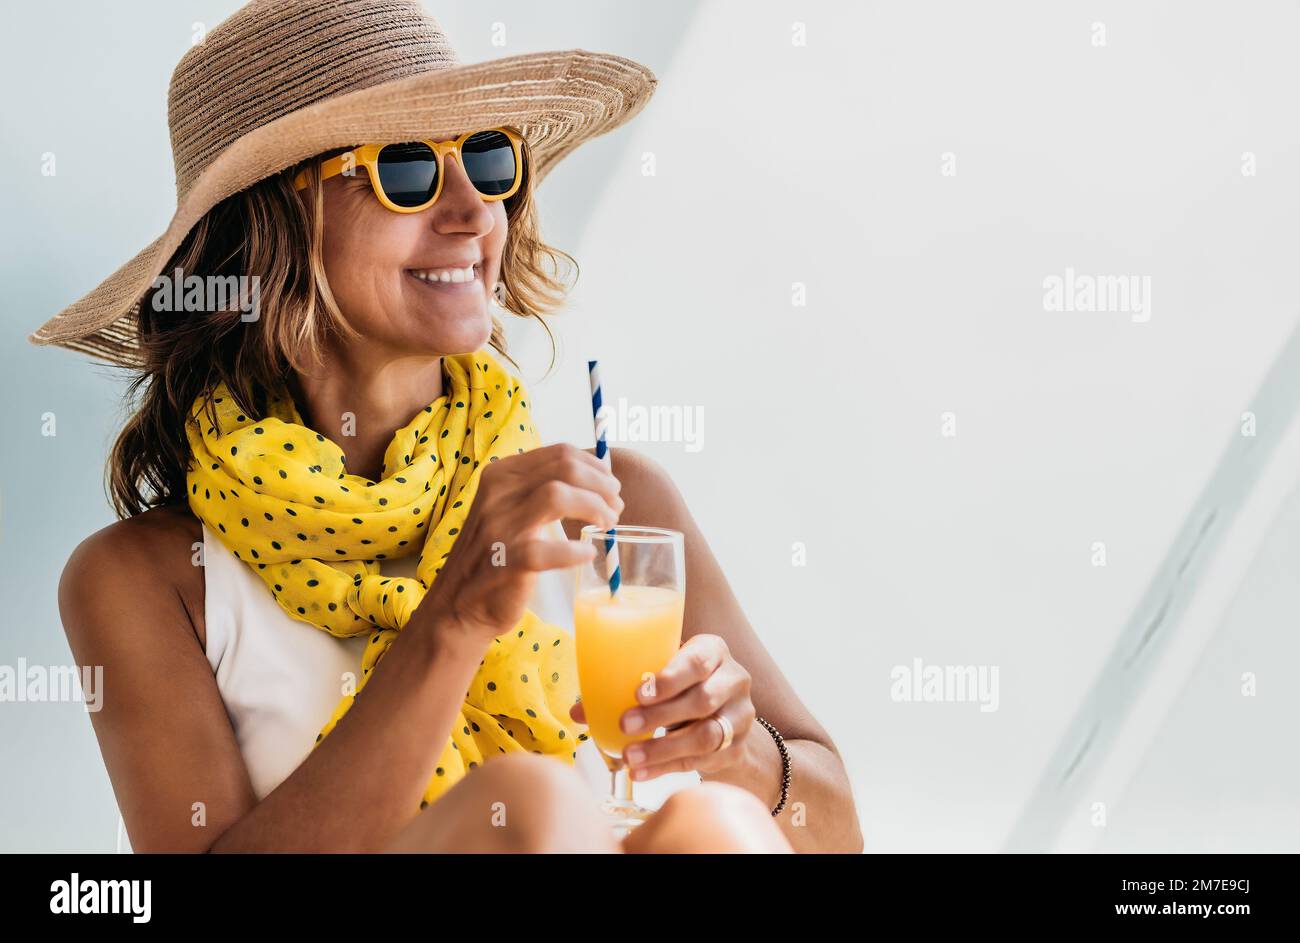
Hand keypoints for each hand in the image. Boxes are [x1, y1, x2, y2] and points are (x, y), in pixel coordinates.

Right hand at [416, 443, 622, 642]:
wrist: (458, 605)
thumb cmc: (495, 553)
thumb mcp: (511, 509)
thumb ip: (543, 489)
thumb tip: (601, 477)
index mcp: (501, 474)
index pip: (560, 453)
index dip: (595, 468)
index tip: (611, 488)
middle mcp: (496, 494)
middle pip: (565, 468)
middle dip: (601, 486)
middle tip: (616, 508)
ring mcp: (498, 527)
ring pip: (557, 496)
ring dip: (594, 508)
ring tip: (607, 525)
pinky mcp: (503, 562)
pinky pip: (545, 550)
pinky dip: (574, 552)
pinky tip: (587, 554)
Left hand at [568, 634, 754, 779]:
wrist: (724, 711)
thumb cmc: (682, 684)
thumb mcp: (662, 675)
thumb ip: (622, 686)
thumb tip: (577, 712)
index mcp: (713, 650)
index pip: (697, 661)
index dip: (669, 678)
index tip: (638, 693)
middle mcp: (734, 679)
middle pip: (702, 699)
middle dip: (661, 715)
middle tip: (625, 726)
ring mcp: (740, 716)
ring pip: (706, 735)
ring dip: (664, 749)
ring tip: (631, 758)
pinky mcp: (737, 747)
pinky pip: (704, 761)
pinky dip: (669, 768)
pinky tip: (642, 773)